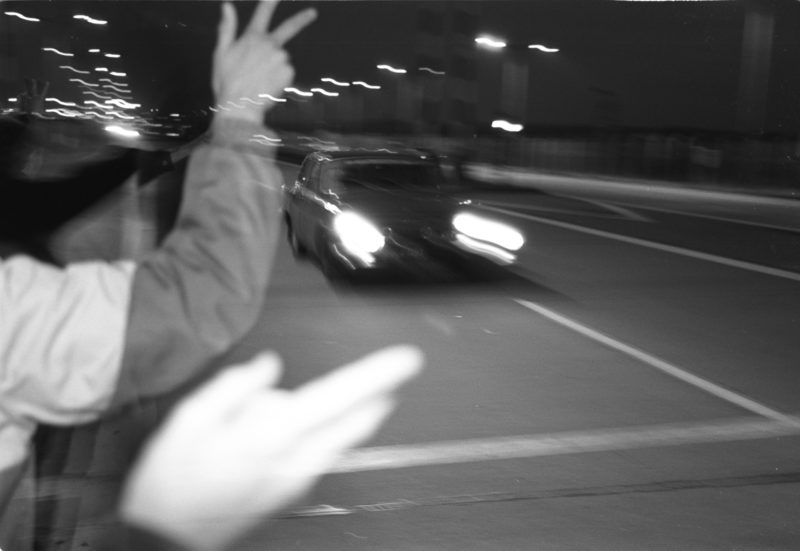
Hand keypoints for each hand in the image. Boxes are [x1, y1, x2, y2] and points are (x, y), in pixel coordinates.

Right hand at [118, 345, 423, 550]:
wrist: (168, 535)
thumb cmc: (174, 479)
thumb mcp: (190, 419)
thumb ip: (235, 386)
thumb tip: (268, 366)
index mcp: (270, 436)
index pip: (337, 398)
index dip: (376, 376)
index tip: (406, 360)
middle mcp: (294, 460)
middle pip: (355, 421)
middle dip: (382, 392)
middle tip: (398, 368)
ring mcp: (297, 479)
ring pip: (343, 437)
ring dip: (355, 412)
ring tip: (326, 398)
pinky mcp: (293, 490)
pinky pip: (325, 451)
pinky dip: (329, 430)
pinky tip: (297, 423)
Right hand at [212, 0, 316, 123]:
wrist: (240, 106)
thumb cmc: (226, 82)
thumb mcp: (221, 53)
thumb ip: (226, 28)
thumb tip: (227, 5)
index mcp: (252, 37)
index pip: (263, 12)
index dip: (271, 1)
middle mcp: (269, 44)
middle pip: (289, 27)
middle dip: (303, 19)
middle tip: (313, 13)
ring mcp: (281, 58)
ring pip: (281, 59)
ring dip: (274, 67)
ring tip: (259, 80)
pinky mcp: (289, 72)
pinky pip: (286, 73)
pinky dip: (279, 78)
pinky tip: (267, 86)